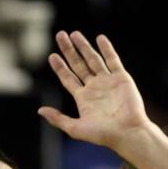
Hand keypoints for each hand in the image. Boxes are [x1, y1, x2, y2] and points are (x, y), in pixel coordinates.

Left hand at [38, 31, 148, 149]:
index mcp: (83, 99)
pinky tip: (99, 38)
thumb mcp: (75, 128)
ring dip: (84, 46)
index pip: (68, 78)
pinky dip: (107, 49)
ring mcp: (108, 82)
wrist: (127, 132)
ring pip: (93, 59)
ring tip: (74, 33)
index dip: (60, 67)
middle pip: (78, 65)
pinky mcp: (121, 78)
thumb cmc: (102, 134)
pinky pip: (113, 60)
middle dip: (69, 51)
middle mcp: (94, 88)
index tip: (52, 56)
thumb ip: (57, 119)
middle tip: (60, 35)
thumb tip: (40, 110)